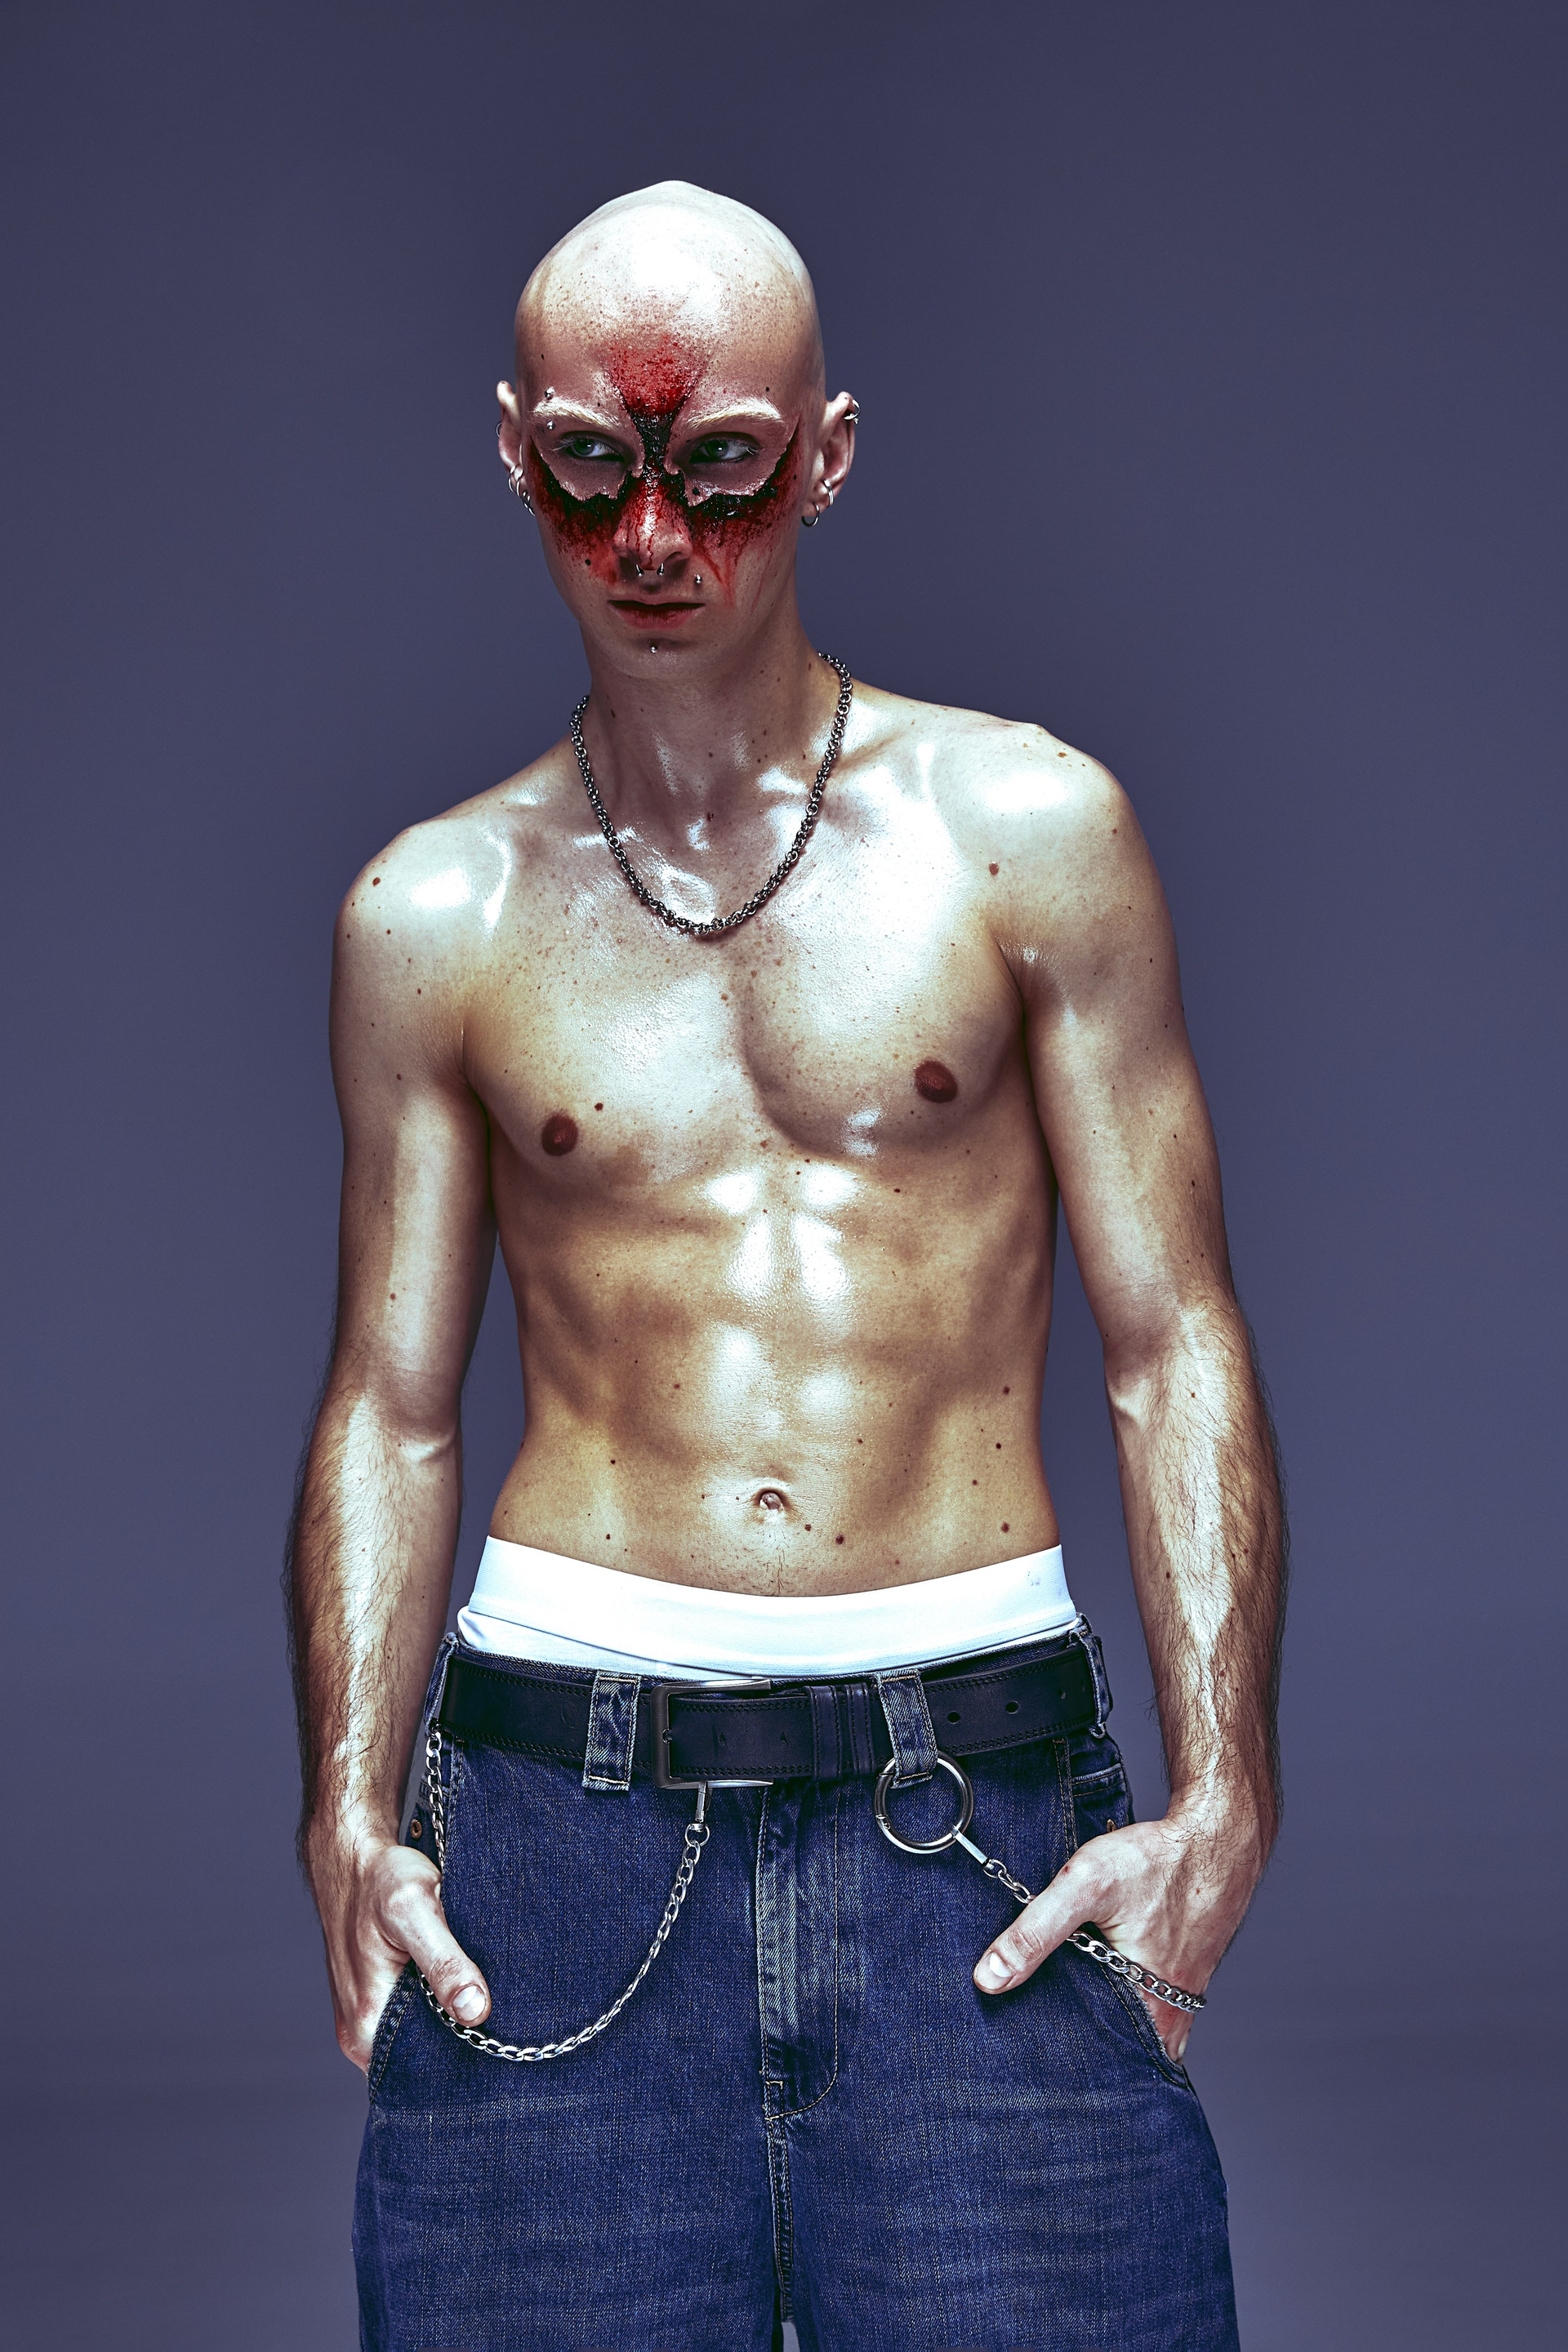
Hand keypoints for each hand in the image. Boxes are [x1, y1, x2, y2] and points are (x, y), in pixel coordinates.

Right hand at [308, 1828, 491, 2071]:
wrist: (353, 1857)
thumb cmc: (380, 1879)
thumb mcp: (415, 1909)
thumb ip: (444, 1962)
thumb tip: (474, 2011)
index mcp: (367, 2026)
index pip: (424, 2077)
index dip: (466, 2064)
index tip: (503, 2043)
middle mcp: (363, 2035)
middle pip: (425, 2061)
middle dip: (463, 2044)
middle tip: (506, 2018)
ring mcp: (368, 2022)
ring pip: (422, 2040)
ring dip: (452, 2023)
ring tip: (487, 1998)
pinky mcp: (378, 2004)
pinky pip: (415, 2021)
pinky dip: (440, 2007)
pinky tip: (464, 1985)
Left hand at [970, 1804, 1263, 2061]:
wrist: (1217, 1835)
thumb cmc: (1158, 1860)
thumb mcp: (1086, 1885)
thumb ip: (1036, 1931)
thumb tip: (989, 1978)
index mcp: (1150, 2009)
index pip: (1102, 2063)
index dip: (1064, 2063)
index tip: (1032, 2063)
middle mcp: (1172, 2014)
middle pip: (1119, 2050)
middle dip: (1083, 2050)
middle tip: (1041, 2047)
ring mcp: (1182, 1996)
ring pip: (1136, 2029)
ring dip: (1106, 2024)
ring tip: (1067, 2015)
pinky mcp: (1186, 1974)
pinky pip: (1152, 2004)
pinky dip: (1127, 2000)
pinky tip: (1103, 1981)